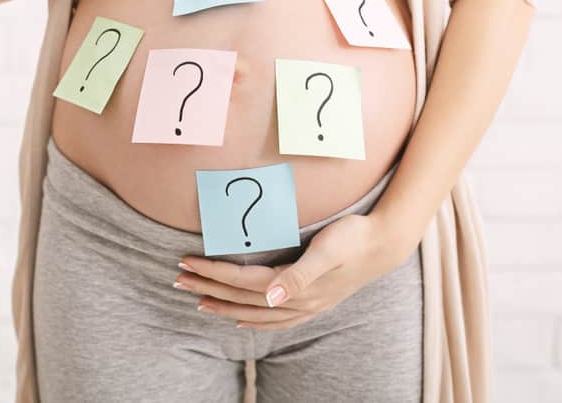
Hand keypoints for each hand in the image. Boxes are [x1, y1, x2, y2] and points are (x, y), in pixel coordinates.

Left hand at [173, 213, 405, 329]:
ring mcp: (305, 306)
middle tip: (178, 279)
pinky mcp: (313, 302)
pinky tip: (242, 320)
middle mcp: (297, 302)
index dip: (213, 273)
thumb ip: (298, 275)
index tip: (186, 263)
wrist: (383, 244)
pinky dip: (254, 322)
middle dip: (208, 288)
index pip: (242, 281)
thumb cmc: (353, 238)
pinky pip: (275, 321)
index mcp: (295, 287)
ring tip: (199, 301)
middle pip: (242, 298)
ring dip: (224, 306)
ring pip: (254, 312)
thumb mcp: (326, 251)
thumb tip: (270, 298)